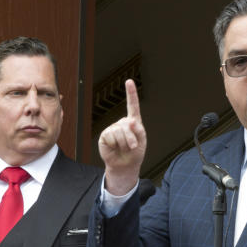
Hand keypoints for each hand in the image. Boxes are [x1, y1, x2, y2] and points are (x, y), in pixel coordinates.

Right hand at [98, 79, 145, 194]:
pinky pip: (111, 137)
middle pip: (127, 125)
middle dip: (131, 139)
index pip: (132, 105)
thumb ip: (139, 131)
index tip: (129, 81)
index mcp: (133, 122)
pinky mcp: (105, 135)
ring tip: (124, 148)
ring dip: (124, 143)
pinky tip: (114, 147)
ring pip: (119, 132)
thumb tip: (131, 121)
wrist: (125, 165)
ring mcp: (113, 128)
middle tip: (132, 147)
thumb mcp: (142, 141)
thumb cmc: (135, 153)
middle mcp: (122, 123)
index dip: (131, 93)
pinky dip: (115, 145)